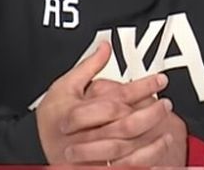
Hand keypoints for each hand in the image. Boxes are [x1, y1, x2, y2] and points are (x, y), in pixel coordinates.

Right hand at [35, 42, 169, 163]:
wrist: (37, 147)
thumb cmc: (51, 116)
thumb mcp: (65, 85)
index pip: (115, 99)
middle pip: (124, 125)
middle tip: (166, 102)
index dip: (141, 88)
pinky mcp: (98, 167)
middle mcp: (84, 136)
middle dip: (150, 113)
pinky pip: (126, 166)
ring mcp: (91, 156)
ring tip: (166, 123)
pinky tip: (158, 146)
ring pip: (127, 148)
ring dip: (151, 136)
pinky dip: (145, 158)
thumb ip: (88, 66)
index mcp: (76, 113)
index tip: (160, 80)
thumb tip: (105, 45)